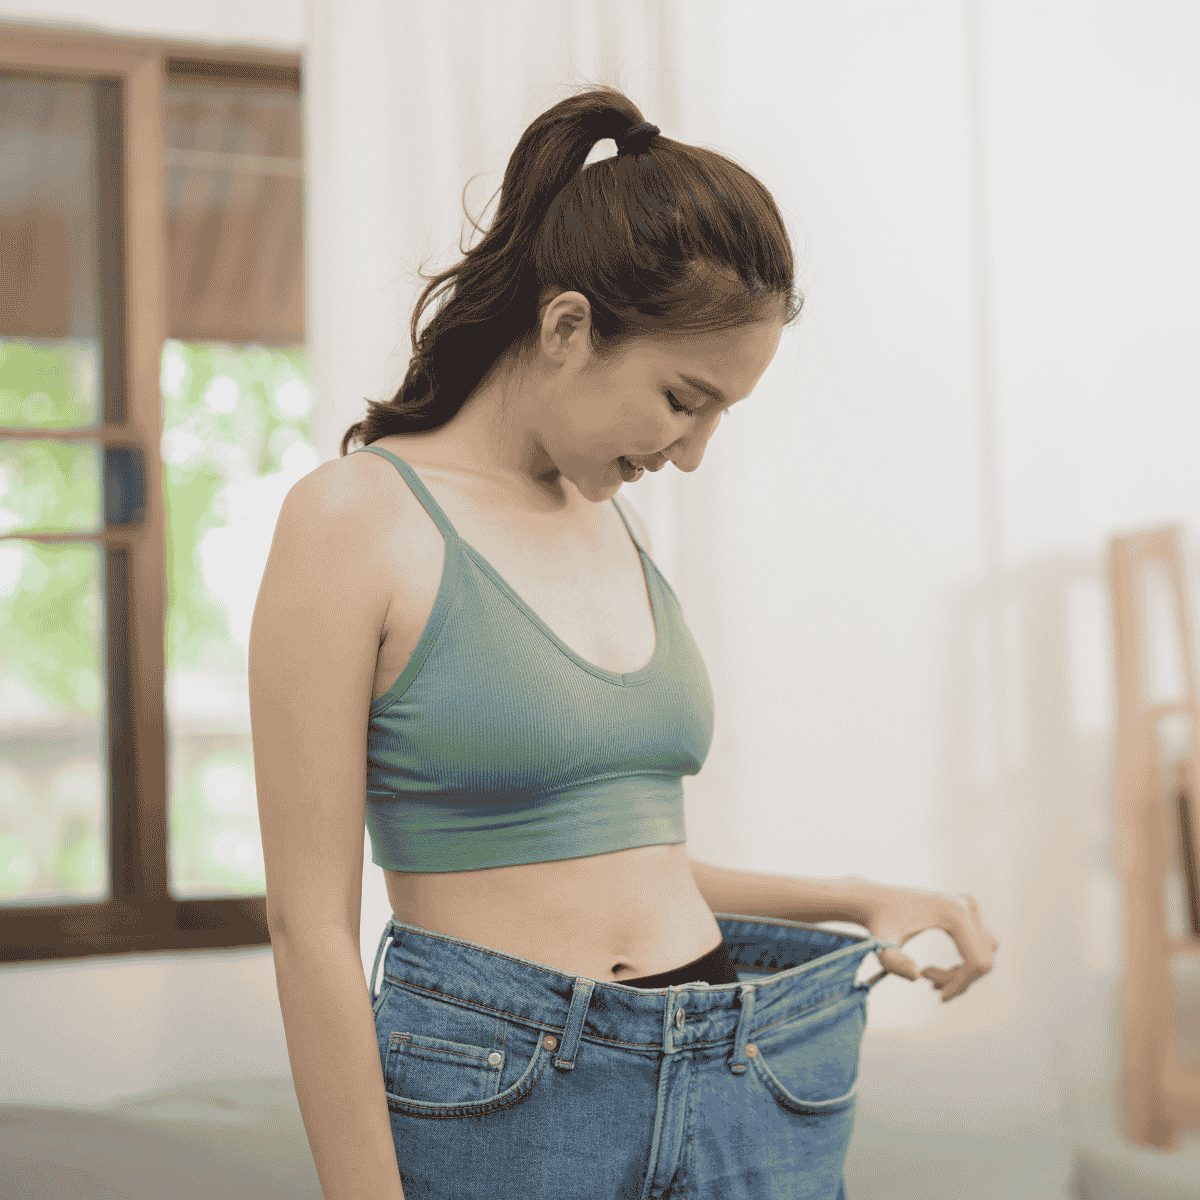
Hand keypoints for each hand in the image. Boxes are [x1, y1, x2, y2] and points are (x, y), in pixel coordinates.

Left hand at [854, 880, 998, 1001]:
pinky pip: (980, 946)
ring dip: (962, 974)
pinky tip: (936, 971)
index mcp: (954, 913)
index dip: (960, 984)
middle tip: (930, 986)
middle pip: (983, 959)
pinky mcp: (967, 910)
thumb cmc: (878, 924)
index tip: (938, 995)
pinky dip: (964, 964)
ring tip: (929, 977)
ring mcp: (969, 906)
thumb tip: (916, 975)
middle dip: (960, 980)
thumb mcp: (881, 945)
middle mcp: (967, 905)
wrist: (876, 900)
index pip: (976, 961)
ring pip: (984, 954)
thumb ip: (893, 962)